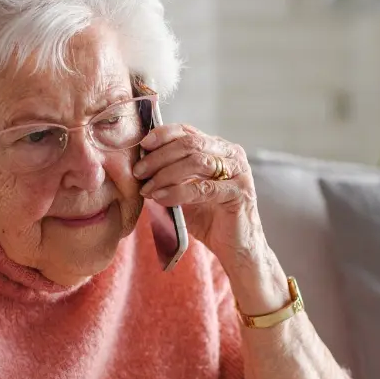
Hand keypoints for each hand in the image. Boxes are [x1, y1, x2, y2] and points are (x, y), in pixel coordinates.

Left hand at [133, 124, 260, 259]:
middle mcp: (232, 155)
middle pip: (191, 143)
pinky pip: (204, 188)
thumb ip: (172, 173)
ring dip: (166, 174)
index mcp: (219, 148)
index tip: (142, 145)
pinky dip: (178, 192)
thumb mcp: (186, 190)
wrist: (235, 247)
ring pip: (197, 162)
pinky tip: (162, 198)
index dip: (163, 135)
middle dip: (160, 157)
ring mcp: (239, 172)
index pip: (188, 131)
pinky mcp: (240, 192)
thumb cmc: (210, 218)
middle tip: (139, 172)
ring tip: (148, 188)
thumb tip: (141, 162)